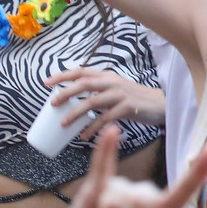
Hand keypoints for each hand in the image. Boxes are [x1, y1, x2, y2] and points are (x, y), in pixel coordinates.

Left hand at [42, 67, 165, 142]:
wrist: (160, 105)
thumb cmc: (133, 99)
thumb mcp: (114, 89)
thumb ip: (97, 91)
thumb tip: (73, 100)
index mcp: (106, 76)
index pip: (81, 71)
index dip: (62, 75)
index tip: (46, 83)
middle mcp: (112, 82)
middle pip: (85, 83)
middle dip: (66, 92)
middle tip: (53, 104)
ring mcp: (120, 94)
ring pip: (93, 101)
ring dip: (76, 113)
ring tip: (64, 124)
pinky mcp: (128, 107)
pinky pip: (106, 118)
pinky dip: (93, 127)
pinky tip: (84, 135)